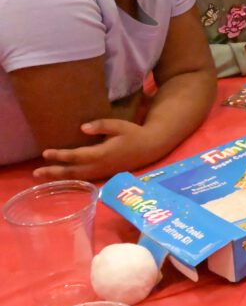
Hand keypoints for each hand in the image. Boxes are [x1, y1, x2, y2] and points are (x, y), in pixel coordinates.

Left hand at [35, 118, 157, 180]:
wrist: (150, 147)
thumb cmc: (134, 134)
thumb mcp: (119, 125)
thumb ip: (101, 125)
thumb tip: (82, 128)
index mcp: (102, 153)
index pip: (76, 156)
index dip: (60, 155)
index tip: (46, 153)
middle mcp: (100, 166)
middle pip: (73, 171)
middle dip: (54, 172)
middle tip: (36, 172)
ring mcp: (102, 172)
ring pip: (78, 178)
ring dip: (60, 178)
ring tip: (44, 177)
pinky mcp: (105, 175)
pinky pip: (84, 180)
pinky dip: (71, 180)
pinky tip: (63, 179)